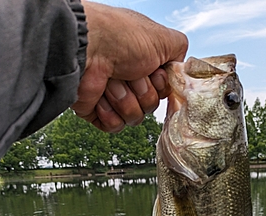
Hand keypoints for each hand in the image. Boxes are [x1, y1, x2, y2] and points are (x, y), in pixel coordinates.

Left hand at [72, 1, 187, 131]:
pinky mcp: (97, 112)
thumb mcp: (162, 38)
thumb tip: (179, 67)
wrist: (85, 48)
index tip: (152, 71)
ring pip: (134, 118)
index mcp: (144, 65)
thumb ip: (179, 49)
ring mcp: (113, 98)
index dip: (160, 84)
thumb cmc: (120, 38)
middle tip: (128, 73)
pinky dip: (109, 113)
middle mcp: (129, 81)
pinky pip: (115, 127)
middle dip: (142, 92)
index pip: (164, 90)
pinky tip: (101, 95)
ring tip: (111, 81)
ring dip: (124, 100)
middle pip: (150, 106)